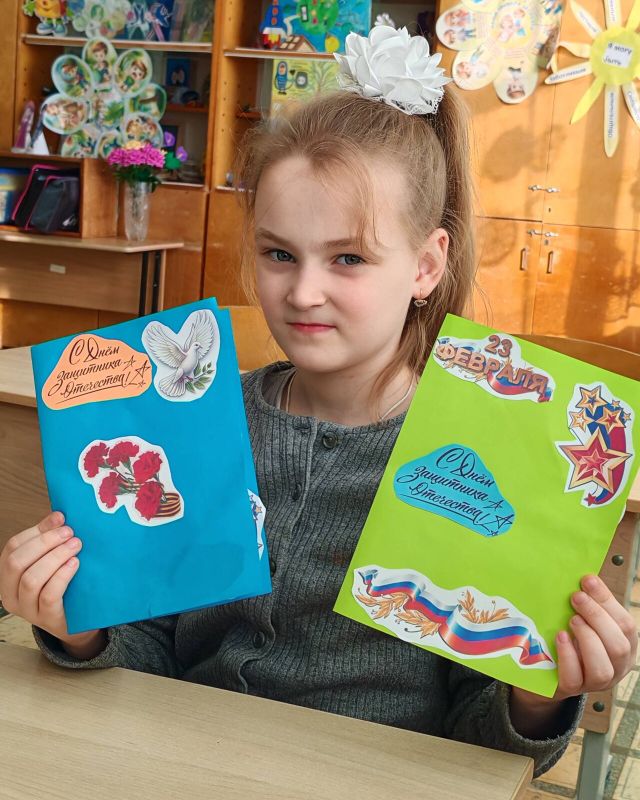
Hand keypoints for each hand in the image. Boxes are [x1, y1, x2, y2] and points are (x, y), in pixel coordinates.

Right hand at [0, 512, 99, 652]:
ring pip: (31, 579)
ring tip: (76, 545)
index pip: (12, 547)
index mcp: (8, 576)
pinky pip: (49, 595)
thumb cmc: (64, 587)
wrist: (78, 623)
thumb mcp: (53, 562)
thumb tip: (59, 516)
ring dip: (55, 557)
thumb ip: (51, 542)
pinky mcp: (46, 619)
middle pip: (17, 562)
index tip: (61, 518)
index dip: (36, 530)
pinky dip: (62, 576)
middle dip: (45, 543)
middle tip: (70, 532)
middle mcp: (11, 594)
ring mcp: (27, 610)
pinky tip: (75, 564)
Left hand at [510, 574, 636, 736]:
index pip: (626, 624)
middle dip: (597, 617)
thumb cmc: (568, 638)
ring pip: (603, 667)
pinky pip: (575, 677)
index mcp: (623, 645)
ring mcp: (594, 682)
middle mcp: (615, 666)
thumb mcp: (581, 619)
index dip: (607, 601)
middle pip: (619, 646)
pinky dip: (568, 655)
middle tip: (576, 597)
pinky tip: (560, 636)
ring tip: (571, 620)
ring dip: (588, 638)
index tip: (587, 580)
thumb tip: (581, 576)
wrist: (545, 671)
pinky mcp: (571, 688)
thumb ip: (585, 604)